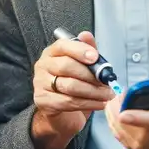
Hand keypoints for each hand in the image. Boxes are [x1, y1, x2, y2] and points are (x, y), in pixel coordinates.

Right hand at [31, 31, 114, 148]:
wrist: (62, 113)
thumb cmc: (73, 84)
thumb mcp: (82, 66)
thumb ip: (86, 50)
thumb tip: (86, 35)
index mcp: (52, 52)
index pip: (63, 46)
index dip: (80, 50)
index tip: (95, 57)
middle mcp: (43, 65)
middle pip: (67, 66)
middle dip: (91, 75)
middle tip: (107, 82)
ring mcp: (40, 84)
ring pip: (70, 86)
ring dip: (93, 92)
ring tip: (108, 95)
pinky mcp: (43, 101)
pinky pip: (68, 102)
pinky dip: (88, 104)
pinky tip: (99, 104)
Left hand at [105, 65, 148, 148]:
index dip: (142, 118)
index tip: (123, 113)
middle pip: (147, 136)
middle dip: (124, 123)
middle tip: (113, 107)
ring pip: (139, 144)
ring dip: (120, 128)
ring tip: (113, 112)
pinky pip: (137, 148)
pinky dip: (123, 135)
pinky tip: (117, 123)